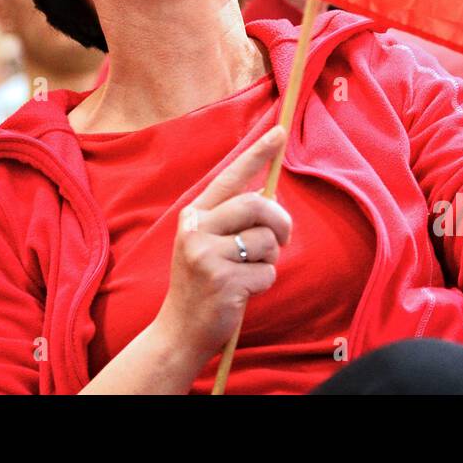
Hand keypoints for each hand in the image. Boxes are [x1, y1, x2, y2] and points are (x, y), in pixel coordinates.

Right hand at [152, 126, 292, 363]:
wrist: (179, 330)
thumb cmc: (202, 283)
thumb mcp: (208, 244)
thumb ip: (233, 220)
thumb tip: (271, 197)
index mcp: (194, 215)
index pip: (230, 177)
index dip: (257, 154)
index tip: (280, 131)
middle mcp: (197, 229)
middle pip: (258, 205)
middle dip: (281, 222)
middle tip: (283, 239)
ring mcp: (207, 255)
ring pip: (267, 241)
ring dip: (270, 259)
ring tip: (248, 272)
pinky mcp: (223, 280)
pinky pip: (267, 272)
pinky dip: (264, 283)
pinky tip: (243, 292)